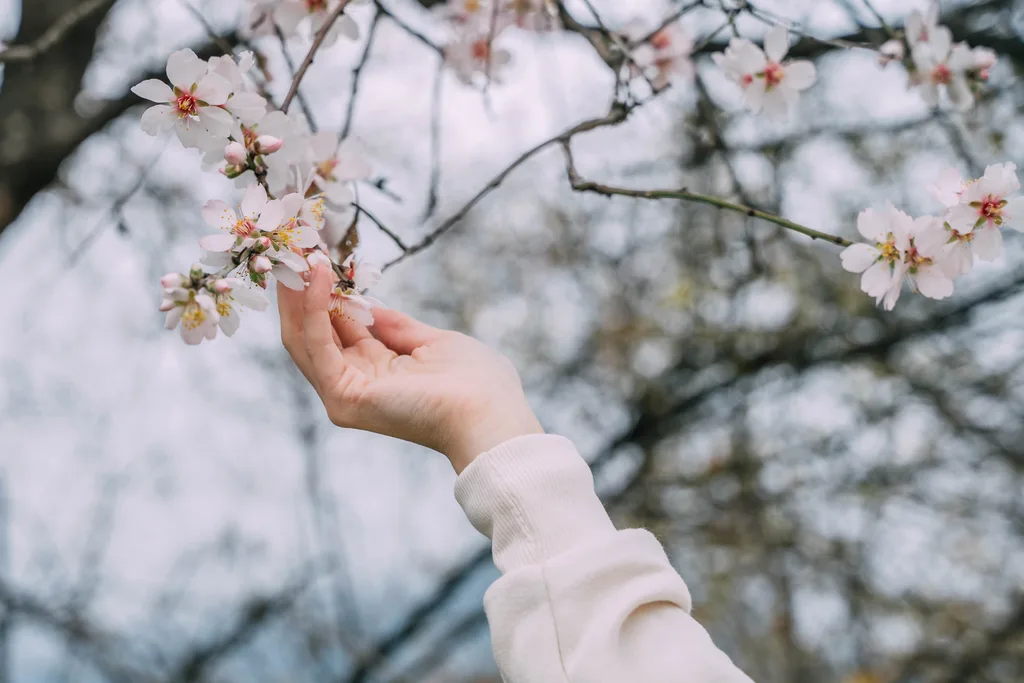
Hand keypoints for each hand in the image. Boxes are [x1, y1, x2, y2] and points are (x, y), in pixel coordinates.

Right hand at [278, 265, 543, 472]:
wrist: (490, 412)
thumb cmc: (476, 383)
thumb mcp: (432, 342)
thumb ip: (397, 326)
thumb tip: (368, 305)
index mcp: (377, 375)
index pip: (336, 332)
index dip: (325, 295)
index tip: (316, 258)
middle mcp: (354, 387)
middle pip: (311, 335)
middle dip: (300, 292)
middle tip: (290, 250)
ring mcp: (344, 395)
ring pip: (304, 339)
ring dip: (299, 295)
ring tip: (294, 254)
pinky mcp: (344, 395)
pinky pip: (318, 343)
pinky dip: (314, 306)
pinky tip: (318, 275)